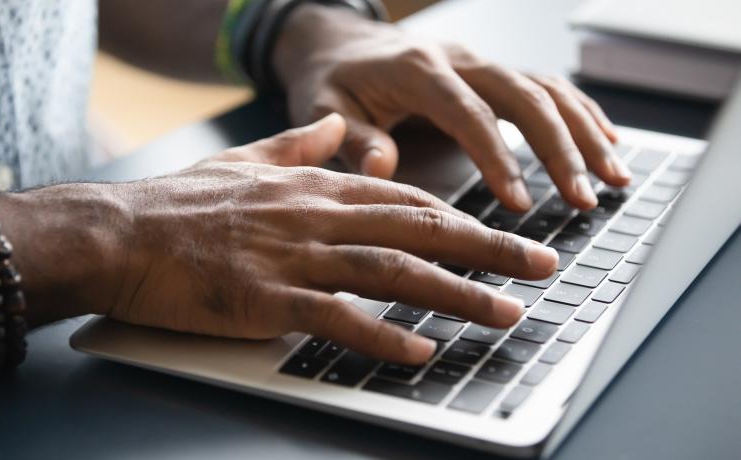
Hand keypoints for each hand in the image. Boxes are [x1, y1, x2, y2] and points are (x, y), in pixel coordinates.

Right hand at [105, 114, 557, 364]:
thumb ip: (298, 145)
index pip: (408, 200)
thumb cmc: (180, 204)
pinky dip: (382, 334)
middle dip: (488, 250)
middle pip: (419, 230)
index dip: (466, 218)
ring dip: (455, 294)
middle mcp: (317, 217)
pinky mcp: (267, 300)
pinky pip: (337, 318)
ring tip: (504, 313)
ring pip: (394, 271)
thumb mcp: (246, 160)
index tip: (507, 233)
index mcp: (316, 186)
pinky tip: (419, 349)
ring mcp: (295, 258)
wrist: (120, 232)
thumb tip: (333, 133)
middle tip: (541, 267)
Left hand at [274, 5, 631, 211]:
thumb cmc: (331, 80)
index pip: (468, 113)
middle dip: (560, 149)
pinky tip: (609, 141)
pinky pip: (545, 87)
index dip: (497, 157)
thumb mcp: (323, 106)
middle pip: (523, 98)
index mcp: (417, 70)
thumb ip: (350, 136)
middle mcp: (459, 60)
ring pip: (546, 90)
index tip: (519, 203)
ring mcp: (480, 62)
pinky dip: (581, 113)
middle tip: (584, 198)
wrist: (340, 43)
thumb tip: (382, 166)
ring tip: (615, 178)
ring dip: (585, 132)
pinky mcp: (491, 72)